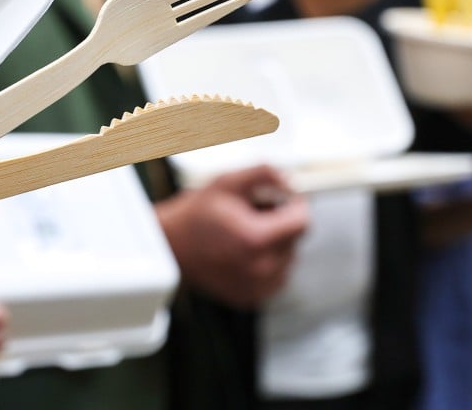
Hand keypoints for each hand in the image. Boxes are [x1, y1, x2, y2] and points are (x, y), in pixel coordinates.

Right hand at [156, 165, 308, 308]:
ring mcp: (256, 287)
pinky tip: (242, 252)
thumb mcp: (228, 182)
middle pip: (294, 239)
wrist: (169, 247)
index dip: (295, 205)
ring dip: (275, 244)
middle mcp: (260, 269)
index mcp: (256, 240)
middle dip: (280, 223)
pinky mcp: (251, 298)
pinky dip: (266, 263)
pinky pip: (275, 277)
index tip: (282, 199)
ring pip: (287, 259)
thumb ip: (264, 174)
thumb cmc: (195, 214)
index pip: (302, 222)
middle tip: (253, 214)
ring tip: (245, 233)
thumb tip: (291, 180)